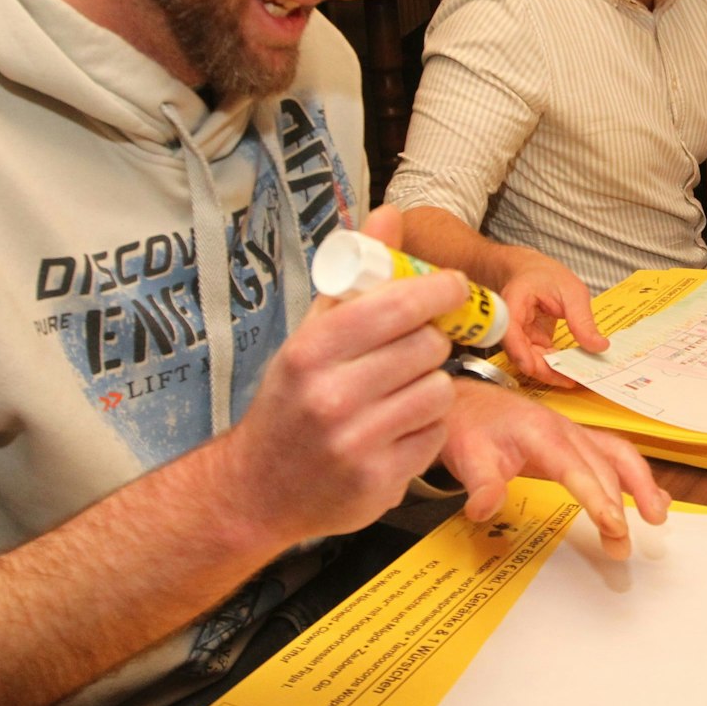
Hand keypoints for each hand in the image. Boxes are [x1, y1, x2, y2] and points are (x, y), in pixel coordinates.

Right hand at [217, 207, 459, 546]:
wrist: (256, 491)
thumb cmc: (290, 403)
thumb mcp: (310, 336)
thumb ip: (354, 279)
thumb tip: (389, 214)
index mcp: (310, 352)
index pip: (396, 306)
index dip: (437, 290)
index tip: (450, 287)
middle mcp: (332, 396)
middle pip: (427, 346)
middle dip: (429, 343)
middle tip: (412, 351)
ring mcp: (357, 443)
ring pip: (439, 391)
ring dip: (430, 388)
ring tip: (399, 394)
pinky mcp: (381, 482)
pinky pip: (435, 435)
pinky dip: (425, 429)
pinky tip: (395, 431)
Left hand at [440, 381, 670, 561]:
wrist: (469, 404)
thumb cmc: (471, 428)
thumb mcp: (466, 456)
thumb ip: (480, 483)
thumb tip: (484, 510)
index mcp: (540, 433)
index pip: (576, 469)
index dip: (597, 498)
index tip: (614, 526)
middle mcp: (566, 430)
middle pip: (604, 468)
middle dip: (619, 507)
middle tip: (622, 547)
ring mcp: (576, 434)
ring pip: (619, 456)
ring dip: (642, 486)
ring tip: (657, 520)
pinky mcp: (578, 442)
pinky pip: (615, 455)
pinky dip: (636, 477)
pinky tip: (653, 499)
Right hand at [493, 249, 605, 387]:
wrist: (532, 271)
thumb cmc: (545, 275)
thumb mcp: (571, 291)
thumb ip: (582, 319)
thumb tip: (598, 346)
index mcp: (514, 303)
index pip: (510, 332)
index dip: (520, 353)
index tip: (534, 368)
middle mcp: (510, 324)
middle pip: (520, 354)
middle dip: (544, 370)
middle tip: (571, 379)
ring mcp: (519, 336)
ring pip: (529, 361)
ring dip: (551, 372)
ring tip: (575, 378)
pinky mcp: (529, 342)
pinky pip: (539, 359)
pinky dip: (554, 366)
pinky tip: (571, 371)